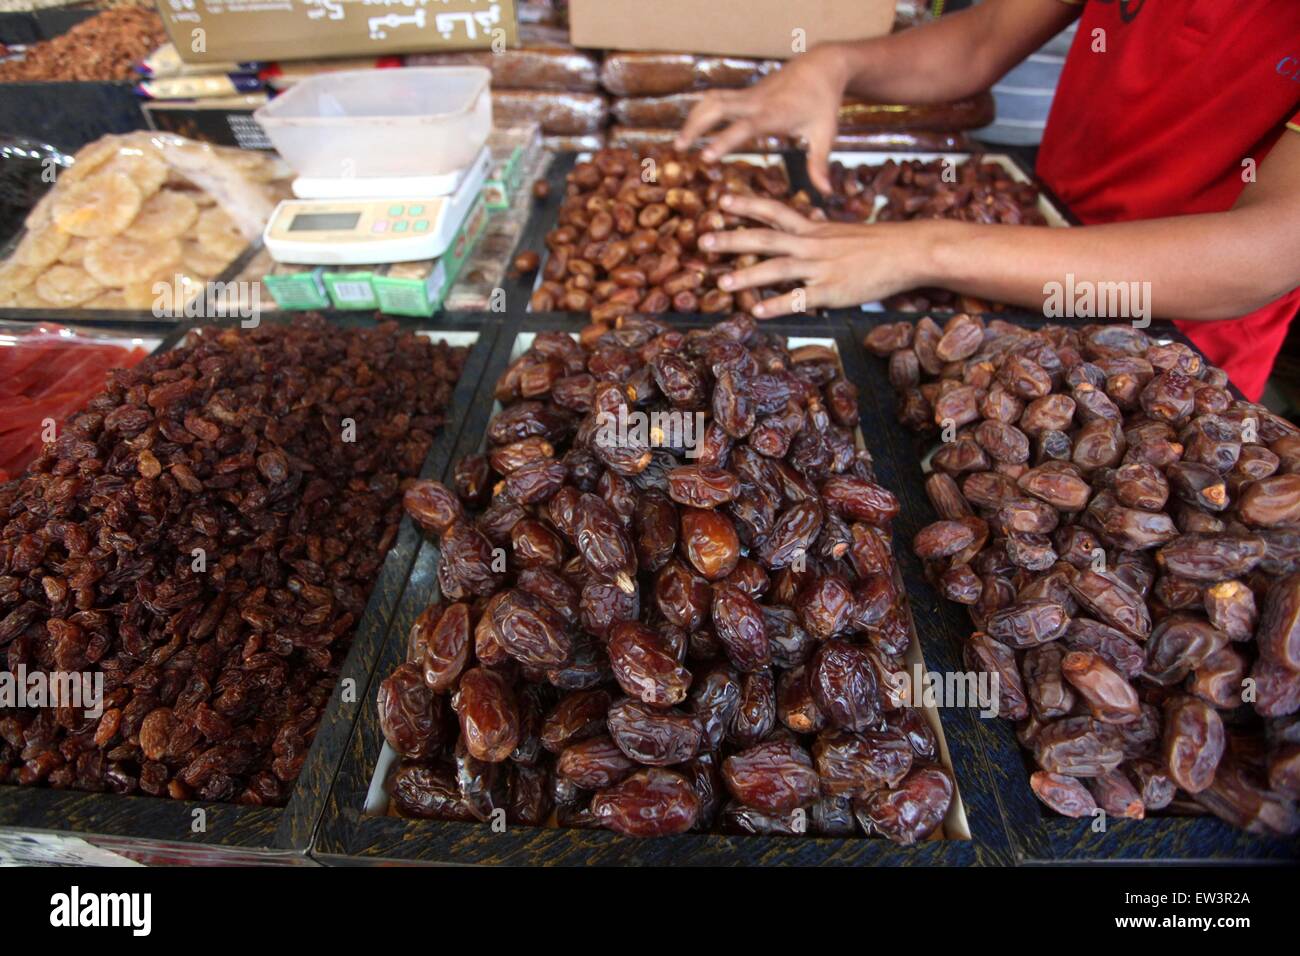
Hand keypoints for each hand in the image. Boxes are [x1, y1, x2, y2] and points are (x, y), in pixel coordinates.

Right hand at [674, 46, 849, 193]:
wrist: (821, 66)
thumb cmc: (824, 102)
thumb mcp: (825, 134)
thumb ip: (819, 163)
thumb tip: (825, 191)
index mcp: (774, 114)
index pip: (745, 127)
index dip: (724, 140)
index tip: (706, 156)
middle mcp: (756, 102)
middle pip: (718, 107)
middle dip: (696, 125)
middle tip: (678, 148)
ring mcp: (748, 95)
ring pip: (712, 99)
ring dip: (693, 117)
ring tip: (679, 142)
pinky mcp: (745, 93)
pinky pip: (717, 99)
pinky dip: (701, 111)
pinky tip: (692, 128)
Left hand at [701, 194, 937, 317]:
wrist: (908, 251)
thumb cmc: (878, 244)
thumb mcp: (842, 231)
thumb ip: (817, 232)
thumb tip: (802, 225)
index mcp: (813, 228)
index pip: (774, 211)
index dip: (747, 205)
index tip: (720, 201)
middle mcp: (812, 244)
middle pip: (765, 238)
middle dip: (733, 239)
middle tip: (703, 240)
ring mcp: (820, 267)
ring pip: (776, 268)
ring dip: (746, 276)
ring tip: (721, 284)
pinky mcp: (831, 290)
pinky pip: (798, 298)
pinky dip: (776, 305)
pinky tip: (757, 311)